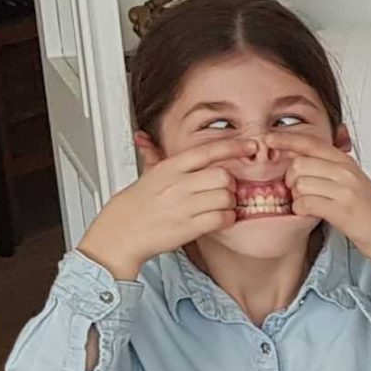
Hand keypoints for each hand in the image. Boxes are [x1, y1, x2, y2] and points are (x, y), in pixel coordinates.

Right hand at [76, 137, 252, 277]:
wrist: (120, 233)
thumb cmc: (135, 206)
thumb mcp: (145, 176)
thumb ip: (153, 156)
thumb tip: (144, 138)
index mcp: (169, 168)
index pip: (206, 151)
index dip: (232, 146)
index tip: (250, 146)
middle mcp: (177, 184)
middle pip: (222, 175)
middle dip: (229, 183)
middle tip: (224, 190)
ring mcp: (183, 206)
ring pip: (225, 197)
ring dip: (229, 203)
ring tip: (220, 206)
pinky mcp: (188, 228)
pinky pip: (221, 219)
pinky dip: (226, 219)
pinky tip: (219, 219)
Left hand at [268, 129, 370, 270]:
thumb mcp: (353, 181)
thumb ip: (330, 168)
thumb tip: (298, 158)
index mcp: (346, 162)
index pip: (310, 143)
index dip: (286, 139)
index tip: (268, 140)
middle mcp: (345, 172)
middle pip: (299, 164)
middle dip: (290, 179)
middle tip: (296, 191)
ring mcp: (344, 190)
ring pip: (300, 184)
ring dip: (296, 197)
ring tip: (307, 204)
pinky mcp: (342, 211)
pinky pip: (306, 203)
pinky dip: (301, 209)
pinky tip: (308, 213)